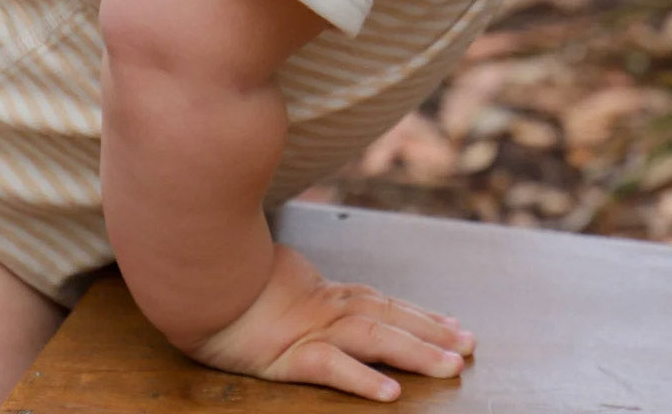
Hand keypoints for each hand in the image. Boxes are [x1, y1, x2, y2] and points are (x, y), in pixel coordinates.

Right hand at [185, 244, 475, 401]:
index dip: (423, 315)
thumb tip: (315, 293)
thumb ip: (302, 287)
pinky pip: (333, 369)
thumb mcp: (279, 282)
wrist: (200, 277)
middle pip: (393, 319)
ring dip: (417, 352)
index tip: (456, 324)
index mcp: (330, 295)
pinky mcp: (290, 354)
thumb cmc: (234, 280)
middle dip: (435, 333)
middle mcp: (331, 307)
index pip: (388, 305)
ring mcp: (313, 329)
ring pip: (377, 339)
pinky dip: (364, 380)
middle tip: (471, 346)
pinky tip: (391, 393)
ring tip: (452, 366)